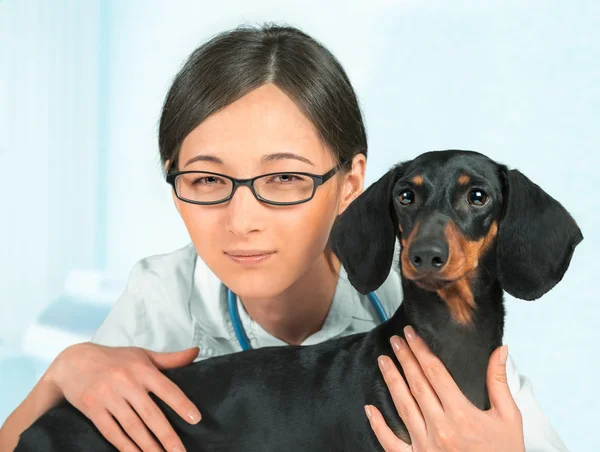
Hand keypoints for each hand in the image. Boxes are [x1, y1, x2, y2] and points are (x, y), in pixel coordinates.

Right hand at [46, 342, 200, 451]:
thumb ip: (170, 359)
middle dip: (167, 436)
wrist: (74, 361)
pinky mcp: (93, 409)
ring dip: (148, 446)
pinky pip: (112, 432)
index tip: (196, 419)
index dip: (182, 404)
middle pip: (151, 414)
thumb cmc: (116, 358)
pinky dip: (125, 447)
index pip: (167, 389)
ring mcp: (108, 397)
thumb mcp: (142, 354)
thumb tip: (196, 352)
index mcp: (142, 369)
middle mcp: (126, 383)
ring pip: (133, 427)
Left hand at [365, 326, 524, 451]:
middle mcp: (441, 428)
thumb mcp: (509, 418)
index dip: (420, 350)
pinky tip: (369, 408)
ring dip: (391, 380)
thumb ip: (499, 382)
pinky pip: (391, 443)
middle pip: (416, 384)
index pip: (435, 372)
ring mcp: (426, 446)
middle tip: (394, 340)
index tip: (410, 334)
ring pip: (403, 406)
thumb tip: (501, 350)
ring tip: (383, 361)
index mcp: (462, 414)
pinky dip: (379, 426)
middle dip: (404, 359)